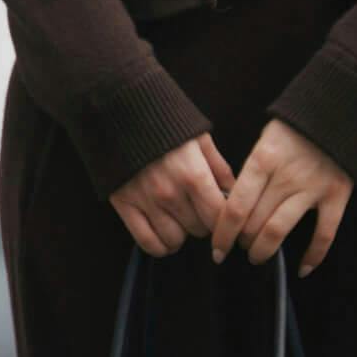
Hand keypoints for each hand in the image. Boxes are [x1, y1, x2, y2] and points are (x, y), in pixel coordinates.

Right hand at [109, 134, 235, 255]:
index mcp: (194, 175)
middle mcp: (171, 193)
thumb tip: (236, 192)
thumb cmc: (165, 123)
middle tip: (199, 210)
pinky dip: (160, 245)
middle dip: (204, 223)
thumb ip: (219, 168)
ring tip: (181, 218)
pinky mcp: (124, 206)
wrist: (120, 111)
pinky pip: (148, 243)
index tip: (225, 217)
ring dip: (182, 233)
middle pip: (199, 230)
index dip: (226, 220)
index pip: (219, 216)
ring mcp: (146, 202)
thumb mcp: (200, 139)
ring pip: (175, 240)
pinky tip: (166, 234)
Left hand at [208, 117, 352, 275]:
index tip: (216, 249)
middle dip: (241, 241)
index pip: (235, 208)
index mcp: (262, 161)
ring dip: (263, 250)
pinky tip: (303, 268)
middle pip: (253, 223)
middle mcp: (285, 177)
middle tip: (239, 245)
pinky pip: (324, 233)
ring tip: (257, 256)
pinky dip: (314, 255)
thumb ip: (251, 173)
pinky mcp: (336, 195)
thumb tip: (233, 209)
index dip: (222, 234)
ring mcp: (312, 187)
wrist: (337, 110)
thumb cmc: (294, 130)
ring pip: (278, 230)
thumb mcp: (264, 142)